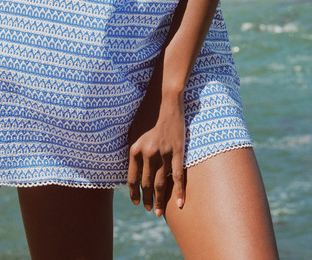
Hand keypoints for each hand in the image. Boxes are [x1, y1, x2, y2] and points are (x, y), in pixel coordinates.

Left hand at [127, 90, 185, 216]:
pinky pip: (178, 176)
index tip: (136, 202)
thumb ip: (132, 149)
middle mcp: (147, 153)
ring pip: (161, 183)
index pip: (131, 178)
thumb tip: (130, 168)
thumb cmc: (147, 113)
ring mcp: (163, 153)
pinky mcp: (177, 151)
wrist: (164, 99)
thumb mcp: (133, 130)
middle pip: (146, 183)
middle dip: (147, 199)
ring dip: (160, 200)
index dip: (133, 192)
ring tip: (158, 212)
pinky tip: (180, 204)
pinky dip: (180, 192)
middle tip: (148, 210)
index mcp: (134, 148)